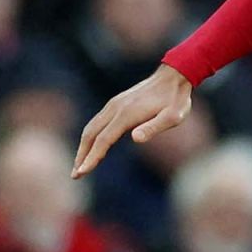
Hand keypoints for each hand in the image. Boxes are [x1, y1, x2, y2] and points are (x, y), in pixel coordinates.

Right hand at [72, 64, 192, 178]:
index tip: (82, 172)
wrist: (174, 76)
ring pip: (91, 127)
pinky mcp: (116, 103)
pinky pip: (97, 122)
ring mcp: (114, 104)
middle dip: (81, 155)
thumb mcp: (173, 116)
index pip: (103, 139)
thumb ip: (153, 127)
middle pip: (91, 134)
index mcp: (126, 114)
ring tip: (80, 165)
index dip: (91, 157)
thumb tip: (135, 139)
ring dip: (83, 147)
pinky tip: (91, 146)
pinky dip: (90, 136)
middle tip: (76, 175)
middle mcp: (115, 108)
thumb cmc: (176, 100)